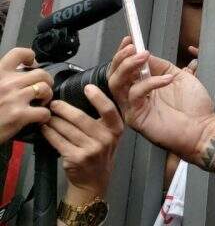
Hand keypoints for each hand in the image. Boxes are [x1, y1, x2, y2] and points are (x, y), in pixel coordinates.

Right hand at [0, 48, 52, 142]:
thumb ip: (4, 80)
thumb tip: (20, 72)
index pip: (18, 53)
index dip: (29, 56)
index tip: (32, 63)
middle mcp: (7, 84)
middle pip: (40, 73)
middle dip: (46, 81)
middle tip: (42, 88)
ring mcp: (14, 99)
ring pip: (45, 89)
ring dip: (47, 97)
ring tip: (41, 102)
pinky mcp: (19, 115)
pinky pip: (44, 112)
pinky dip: (45, 116)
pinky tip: (39, 118)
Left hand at [40, 86, 122, 203]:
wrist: (94, 181)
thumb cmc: (101, 152)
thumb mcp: (110, 136)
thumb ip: (104, 119)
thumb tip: (87, 96)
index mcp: (116, 130)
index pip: (108, 110)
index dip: (98, 97)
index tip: (87, 87)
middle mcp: (105, 139)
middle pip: (81, 118)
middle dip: (64, 108)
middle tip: (54, 102)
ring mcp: (90, 150)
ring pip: (67, 129)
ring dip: (53, 120)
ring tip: (46, 114)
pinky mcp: (75, 158)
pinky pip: (58, 141)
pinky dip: (49, 133)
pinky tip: (45, 128)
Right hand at [107, 37, 214, 163]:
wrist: (203, 127)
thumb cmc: (194, 106)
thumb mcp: (177, 76)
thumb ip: (160, 66)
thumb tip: (145, 54)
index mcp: (143, 87)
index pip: (124, 69)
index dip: (123, 53)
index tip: (129, 39)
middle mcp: (135, 97)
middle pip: (114, 75)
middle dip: (122, 58)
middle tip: (134, 48)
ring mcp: (133, 108)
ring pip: (116, 84)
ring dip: (129, 66)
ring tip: (145, 56)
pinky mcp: (135, 117)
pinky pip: (135, 95)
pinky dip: (150, 82)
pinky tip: (166, 79)